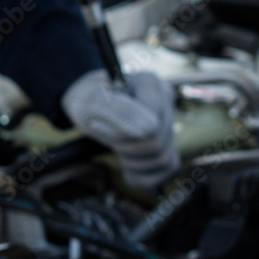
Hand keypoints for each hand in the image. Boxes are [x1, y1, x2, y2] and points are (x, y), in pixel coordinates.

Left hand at [61, 69, 178, 188]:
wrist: (88, 107)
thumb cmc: (87, 100)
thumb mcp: (91, 100)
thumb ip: (120, 110)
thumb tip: (150, 129)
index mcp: (150, 83)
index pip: (151, 124)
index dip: (122, 133)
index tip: (98, 124)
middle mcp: (166, 101)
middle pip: (156, 142)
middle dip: (124, 147)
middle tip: (105, 137)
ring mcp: (170, 123)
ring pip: (162, 158)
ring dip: (132, 162)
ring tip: (116, 148)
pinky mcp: (170, 146)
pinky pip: (167, 169)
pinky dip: (143, 175)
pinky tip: (127, 165)